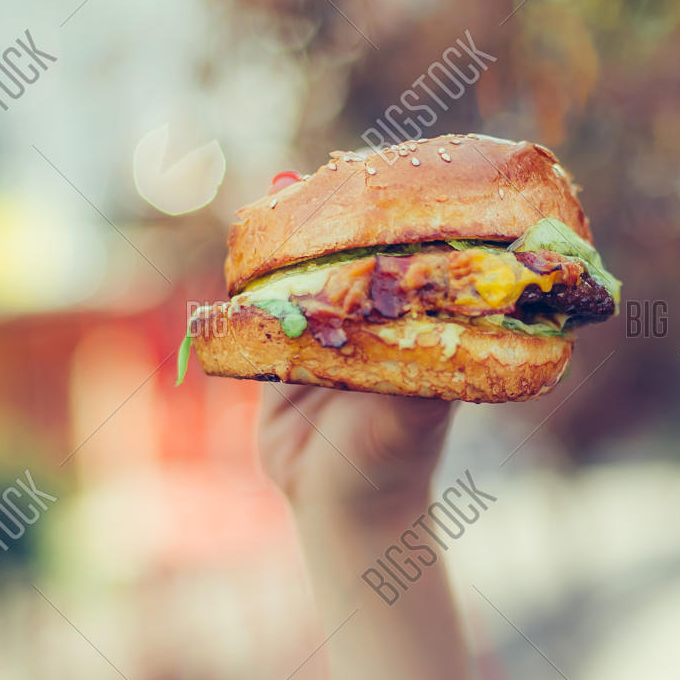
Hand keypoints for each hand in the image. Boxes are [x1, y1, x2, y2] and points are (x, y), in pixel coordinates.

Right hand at [251, 171, 452, 513]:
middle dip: (343, 212)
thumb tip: (431, 299)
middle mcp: (374, 314)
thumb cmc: (395, 454)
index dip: (407, 213)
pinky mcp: (279, 348)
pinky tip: (248, 237)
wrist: (341, 508)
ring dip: (294, 233)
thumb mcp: (415, 405)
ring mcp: (325, 327)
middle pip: (357, 250)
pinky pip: (260, 304)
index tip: (398, 172)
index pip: (414, 252)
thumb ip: (418, 358)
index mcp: (417, 318)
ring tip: (284, 188)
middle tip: (327, 171)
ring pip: (306, 269)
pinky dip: (252, 273)